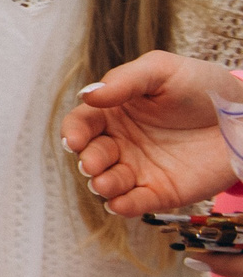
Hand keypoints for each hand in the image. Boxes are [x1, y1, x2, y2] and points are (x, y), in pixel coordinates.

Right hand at [67, 53, 242, 216]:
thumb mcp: (162, 70)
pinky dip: (124, 206)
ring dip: (102, 185)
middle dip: (88, 161)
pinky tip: (121, 204)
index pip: (81, 124)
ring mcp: (140, 169)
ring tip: (106, 183)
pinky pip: (136, 203)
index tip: (73, 140)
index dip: (72, 132)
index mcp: (115, 112)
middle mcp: (121, 142)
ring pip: (108, 182)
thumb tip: (87, 95)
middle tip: (93, 163)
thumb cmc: (204, 87)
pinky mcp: (161, 192)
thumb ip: (124, 80)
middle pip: (90, 155)